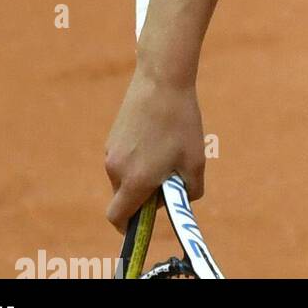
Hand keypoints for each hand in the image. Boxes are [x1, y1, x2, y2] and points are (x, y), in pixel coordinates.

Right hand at [103, 64, 205, 230]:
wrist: (162, 79)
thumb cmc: (181, 122)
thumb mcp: (195, 161)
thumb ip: (190, 191)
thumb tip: (181, 200)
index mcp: (134, 181)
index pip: (118, 218)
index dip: (129, 227)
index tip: (143, 222)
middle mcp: (116, 169)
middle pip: (124, 197)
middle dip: (143, 197)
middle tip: (169, 178)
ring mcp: (111, 151)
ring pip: (125, 176)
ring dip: (142, 174)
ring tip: (167, 149)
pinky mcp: (113, 136)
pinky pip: (125, 158)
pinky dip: (138, 157)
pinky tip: (158, 135)